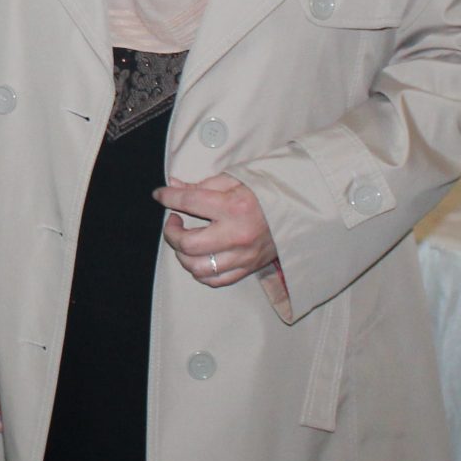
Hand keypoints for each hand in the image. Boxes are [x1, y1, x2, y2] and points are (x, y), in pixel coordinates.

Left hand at [156, 173, 279, 288]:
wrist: (300, 213)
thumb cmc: (266, 193)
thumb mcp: (236, 180)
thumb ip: (202, 185)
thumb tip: (173, 185)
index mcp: (234, 207)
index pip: (189, 201)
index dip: (168, 197)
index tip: (160, 195)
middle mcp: (237, 235)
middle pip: (188, 243)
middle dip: (171, 233)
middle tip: (173, 222)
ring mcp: (243, 256)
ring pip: (198, 267)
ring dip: (184, 255)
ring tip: (185, 241)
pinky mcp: (248, 268)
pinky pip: (215, 280)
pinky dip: (200, 271)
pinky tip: (199, 257)